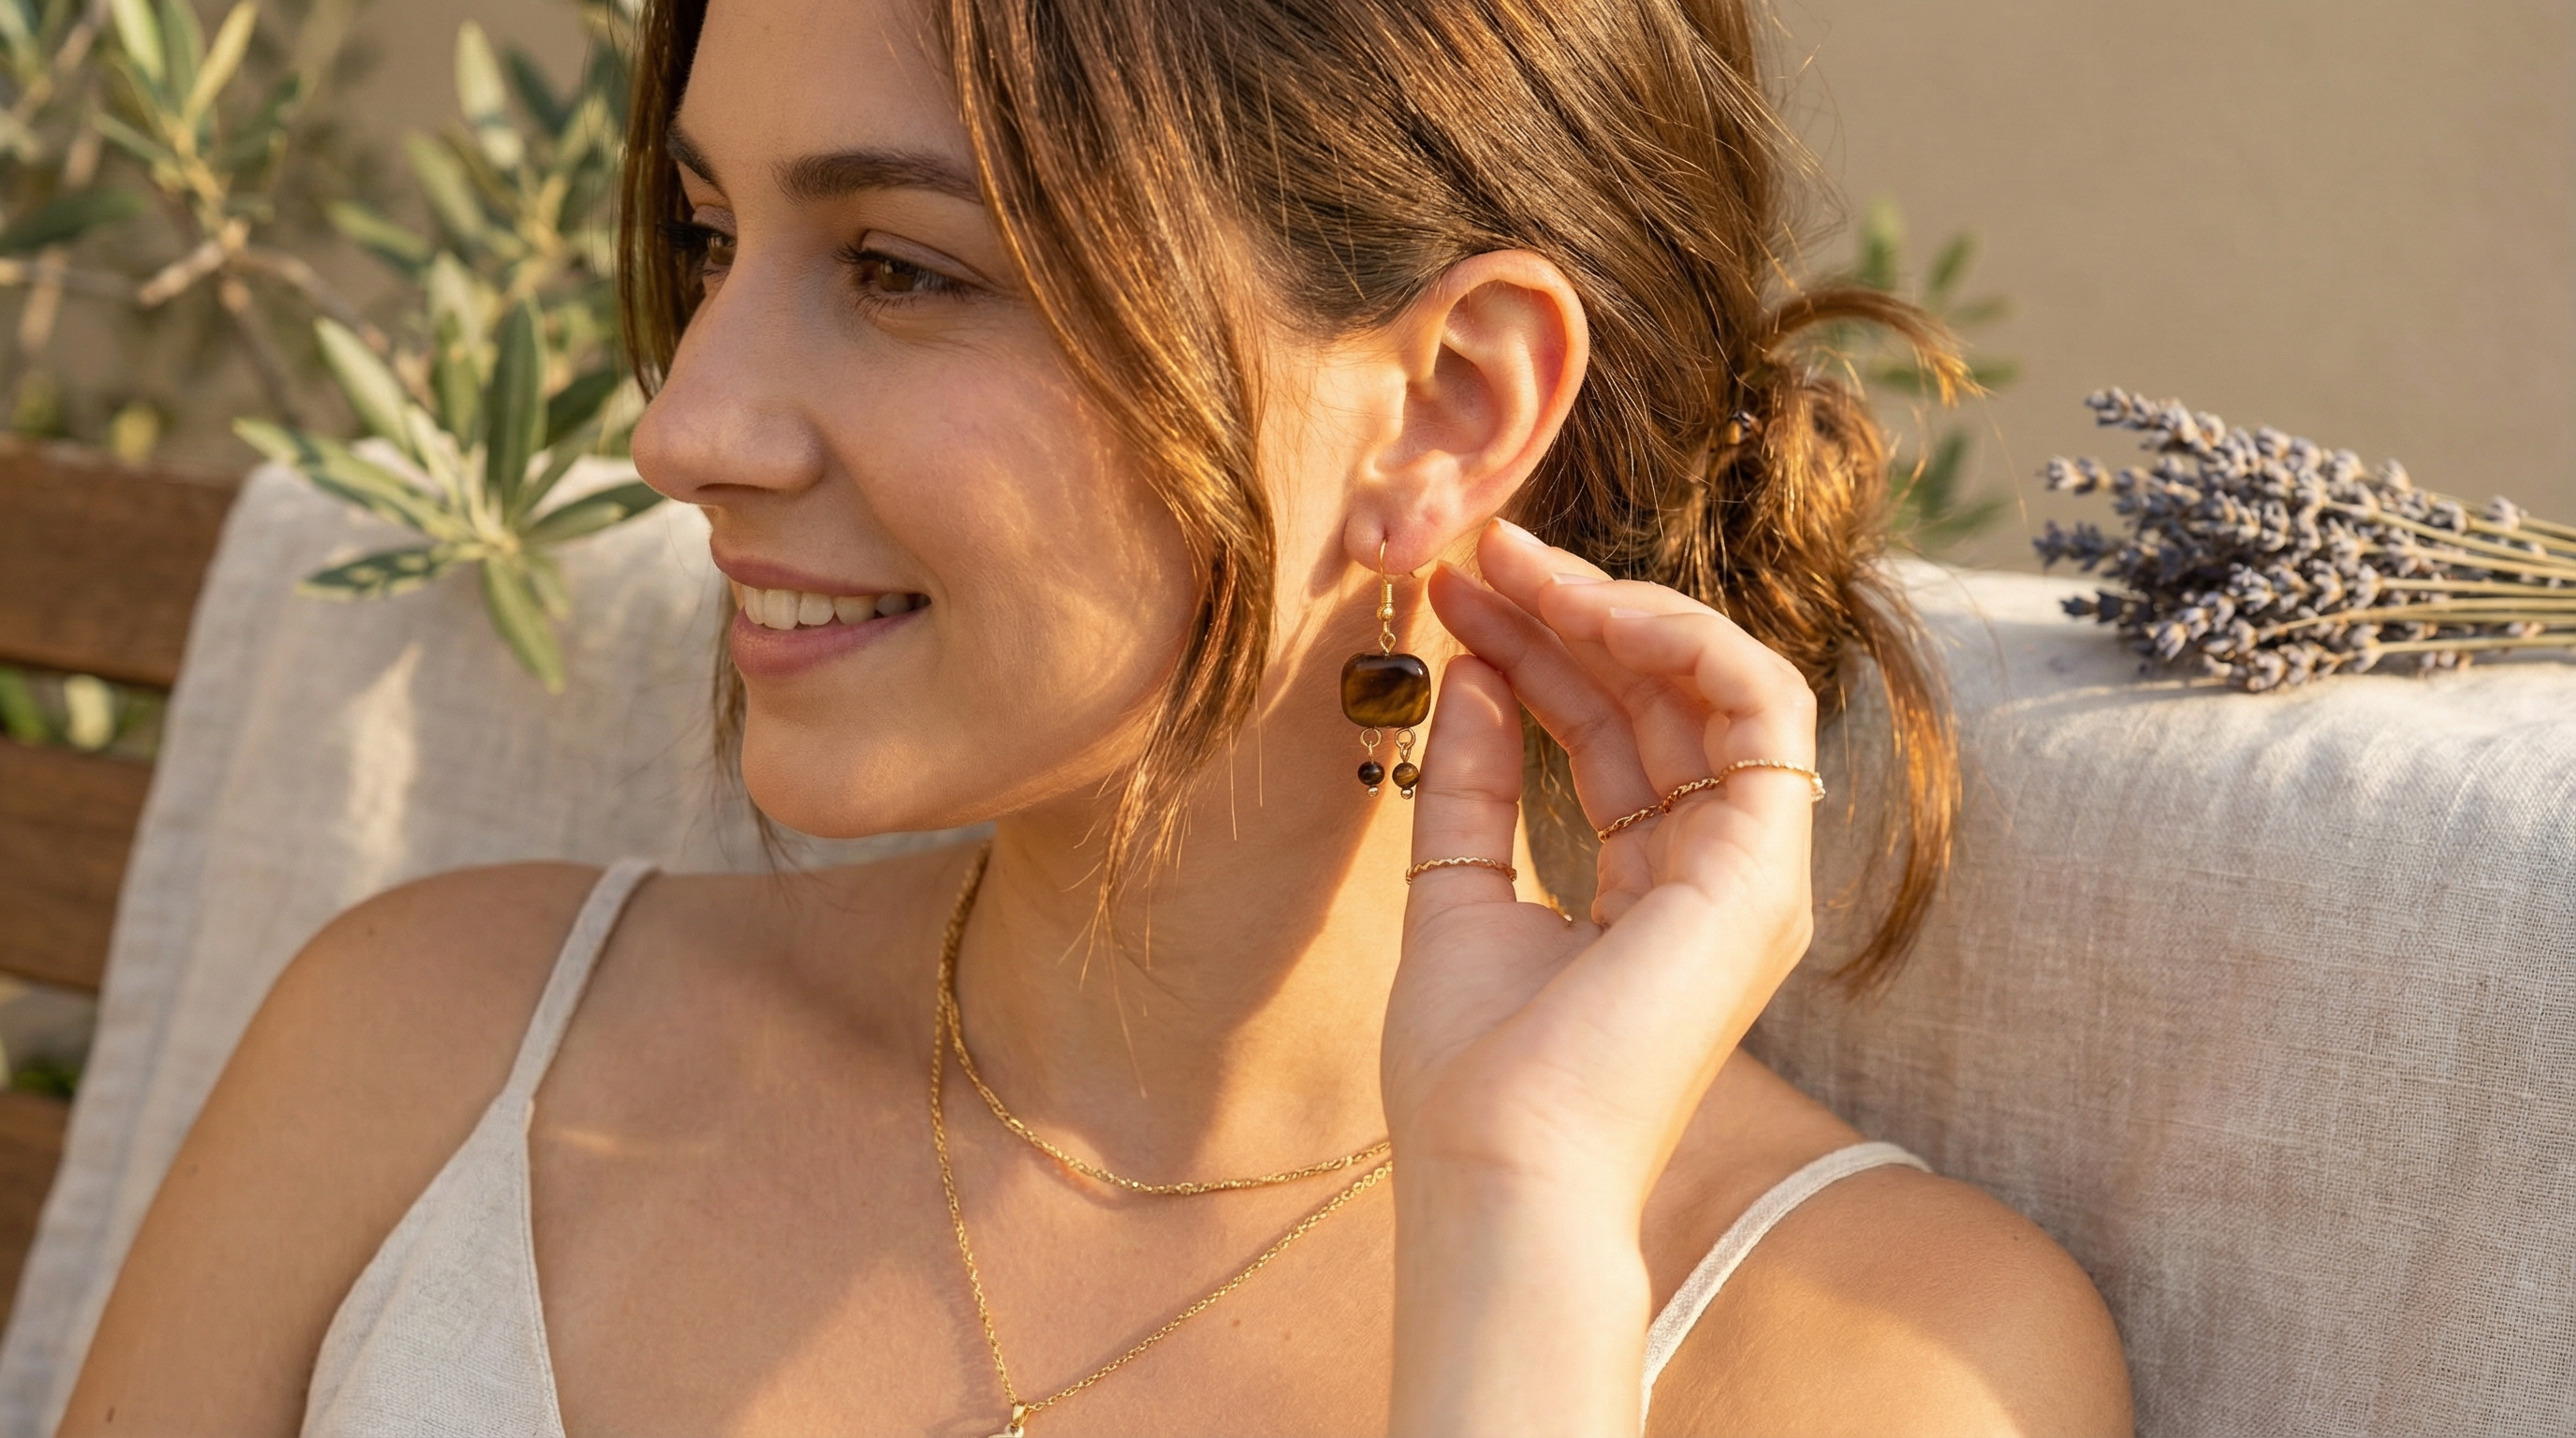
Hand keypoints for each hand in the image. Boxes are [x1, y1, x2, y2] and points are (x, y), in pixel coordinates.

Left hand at [1381, 519, 1820, 1434]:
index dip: (1539, 656)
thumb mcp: (1454, 891)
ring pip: (1713, 688)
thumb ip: (1473, 784)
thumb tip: (1472, 673)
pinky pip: (1760, 708)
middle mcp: (1717, 878)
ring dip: (1613, 611)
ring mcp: (1752, 876)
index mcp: (1653, 894)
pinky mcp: (1764, 871)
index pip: (1610, 738)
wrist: (1499, 1172)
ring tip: (1511, 565)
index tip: (1456, 596)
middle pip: (1658, 704)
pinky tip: (1586, 607)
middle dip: (1568, 615)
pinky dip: (1682, 640)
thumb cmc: (1471, 1075)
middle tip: (1477, 553)